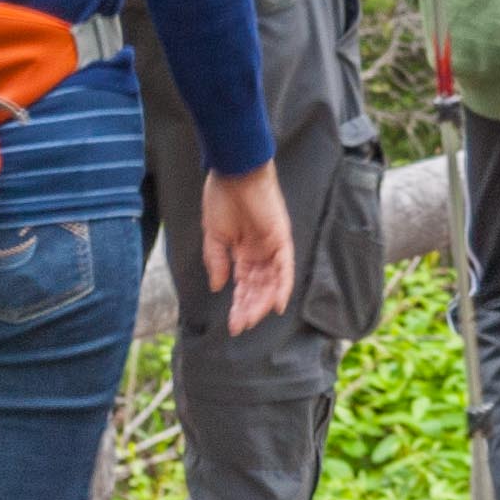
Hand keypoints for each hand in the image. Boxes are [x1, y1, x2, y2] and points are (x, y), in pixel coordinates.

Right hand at [200, 164, 296, 336]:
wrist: (233, 172)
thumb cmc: (222, 198)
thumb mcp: (214, 235)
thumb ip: (217, 261)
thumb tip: (217, 286)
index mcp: (244, 251)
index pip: (245, 284)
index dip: (239, 305)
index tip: (232, 325)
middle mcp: (261, 251)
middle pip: (259, 287)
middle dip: (249, 308)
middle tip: (240, 327)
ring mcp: (273, 245)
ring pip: (272, 281)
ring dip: (262, 301)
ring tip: (251, 320)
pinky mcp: (281, 237)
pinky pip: (285, 266)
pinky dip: (282, 285)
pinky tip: (276, 304)